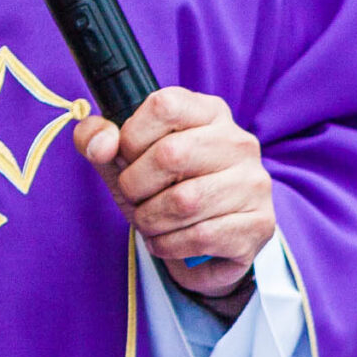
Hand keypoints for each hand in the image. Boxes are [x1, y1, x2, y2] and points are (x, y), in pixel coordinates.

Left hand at [72, 88, 273, 316]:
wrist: (201, 251)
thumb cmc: (160, 194)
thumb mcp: (122, 163)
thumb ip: (98, 140)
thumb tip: (101, 144)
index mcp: (208, 112)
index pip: (163, 105)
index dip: (131, 136)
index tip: (127, 158)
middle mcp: (238, 141)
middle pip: (170, 154)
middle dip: (135, 185)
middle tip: (135, 199)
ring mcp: (253, 183)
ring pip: (184, 201)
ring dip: (150, 220)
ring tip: (150, 222)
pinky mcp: (259, 224)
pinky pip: (200, 236)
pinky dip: (169, 245)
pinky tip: (167, 242)